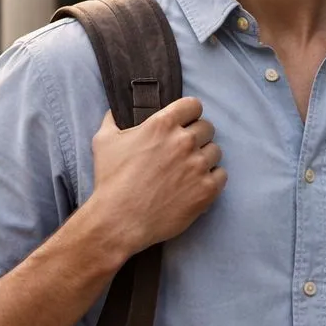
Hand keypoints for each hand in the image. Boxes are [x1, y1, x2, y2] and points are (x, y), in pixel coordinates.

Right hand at [89, 96, 225, 256]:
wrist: (119, 220)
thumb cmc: (110, 181)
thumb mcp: (103, 142)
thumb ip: (112, 120)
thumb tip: (115, 111)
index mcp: (162, 124)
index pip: (193, 105)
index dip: (189, 114)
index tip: (184, 122)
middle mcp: (184, 142)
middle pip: (207, 127)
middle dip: (197, 136)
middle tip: (184, 150)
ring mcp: (198, 166)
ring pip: (215, 151)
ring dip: (205, 157)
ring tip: (189, 170)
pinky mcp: (206, 190)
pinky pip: (221, 175)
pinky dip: (212, 179)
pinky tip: (196, 184)